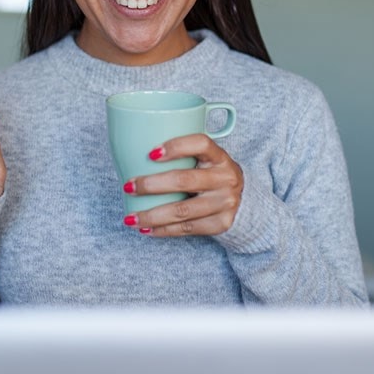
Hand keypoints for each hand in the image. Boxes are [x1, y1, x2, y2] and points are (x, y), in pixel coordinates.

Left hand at [123, 134, 243, 235]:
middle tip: (128, 186)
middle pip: (184, 180)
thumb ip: (183, 156)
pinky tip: (147, 229)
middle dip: (151, 185)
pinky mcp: (221, 223)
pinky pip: (187, 228)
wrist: (245, 202)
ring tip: (130, 218)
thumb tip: (135, 156)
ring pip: (182, 211)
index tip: (151, 153)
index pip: (201, 144)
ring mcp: (225, 202)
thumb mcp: (206, 160)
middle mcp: (225, 178)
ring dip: (152, 215)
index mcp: (219, 156)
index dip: (176, 146)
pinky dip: (163, 230)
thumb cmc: (212, 176)